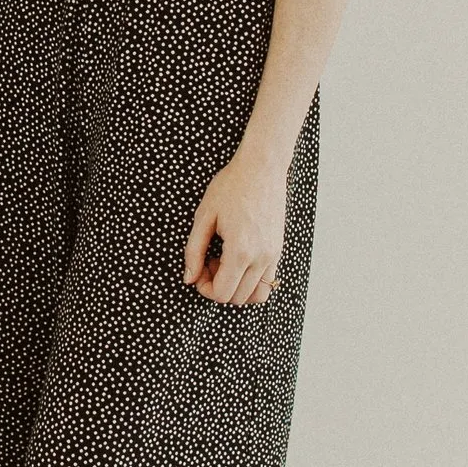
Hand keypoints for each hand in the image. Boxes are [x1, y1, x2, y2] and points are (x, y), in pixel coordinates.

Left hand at [184, 148, 291, 305]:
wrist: (261, 168)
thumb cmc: (231, 187)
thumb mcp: (204, 217)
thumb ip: (193, 251)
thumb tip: (189, 278)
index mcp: (240, 251)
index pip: (222, 294)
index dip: (205, 288)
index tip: (198, 269)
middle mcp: (261, 258)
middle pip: (238, 298)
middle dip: (218, 287)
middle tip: (208, 262)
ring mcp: (274, 255)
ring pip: (257, 295)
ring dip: (237, 287)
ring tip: (224, 262)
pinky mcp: (279, 250)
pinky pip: (268, 282)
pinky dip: (252, 281)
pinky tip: (238, 260)